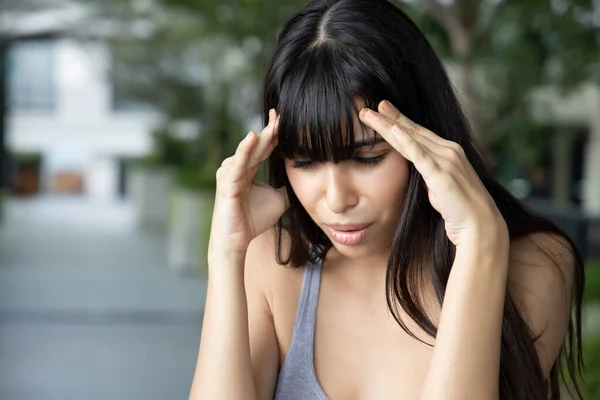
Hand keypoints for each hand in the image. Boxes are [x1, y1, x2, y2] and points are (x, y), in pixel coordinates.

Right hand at [208, 109, 287, 259]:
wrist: (238, 239)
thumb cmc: (254, 220)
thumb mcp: (279, 200)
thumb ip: (286, 187)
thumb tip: (302, 182)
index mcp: (248, 169)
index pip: (264, 147)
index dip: (275, 134)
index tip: (286, 118)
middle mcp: (237, 167)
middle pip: (257, 144)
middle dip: (270, 129)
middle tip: (280, 112)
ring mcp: (230, 173)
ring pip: (249, 151)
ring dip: (261, 137)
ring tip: (274, 123)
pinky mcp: (227, 181)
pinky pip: (238, 163)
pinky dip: (245, 149)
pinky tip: (253, 137)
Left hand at [359, 100, 506, 246]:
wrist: (479, 225)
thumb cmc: (458, 208)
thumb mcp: (438, 184)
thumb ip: (427, 171)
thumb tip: (414, 165)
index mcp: (448, 151)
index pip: (418, 132)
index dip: (399, 120)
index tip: (382, 110)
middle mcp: (448, 150)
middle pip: (412, 130)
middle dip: (389, 118)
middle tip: (369, 107)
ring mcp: (446, 161)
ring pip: (411, 138)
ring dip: (388, 126)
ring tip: (370, 115)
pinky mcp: (441, 174)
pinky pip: (420, 156)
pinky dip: (406, 142)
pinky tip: (394, 130)